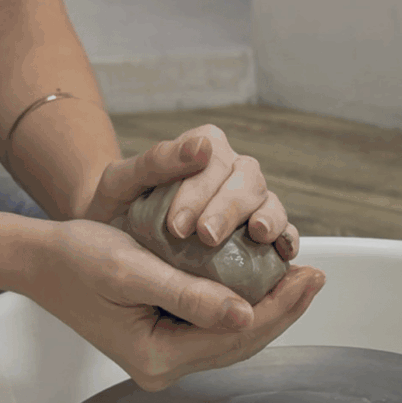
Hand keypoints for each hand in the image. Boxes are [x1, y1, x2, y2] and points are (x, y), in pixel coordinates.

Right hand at [25, 217, 324, 390]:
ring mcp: (164, 360)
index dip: (279, 307)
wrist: (41, 262)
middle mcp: (163, 368)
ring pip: (232, 340)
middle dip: (282, 311)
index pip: (235, 336)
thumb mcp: (133, 270)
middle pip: (240, 343)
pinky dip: (244, 310)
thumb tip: (246, 314)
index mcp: (156, 358)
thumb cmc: (77, 258)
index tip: (311, 277)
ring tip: (299, 281)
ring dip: (268, 311)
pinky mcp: (165, 345)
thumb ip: (190, 296)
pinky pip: (216, 332)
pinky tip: (265, 288)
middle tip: (316, 277)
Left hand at [84, 124, 299, 259]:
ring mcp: (250, 205)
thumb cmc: (118, 208)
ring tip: (256, 236)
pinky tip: (282, 255)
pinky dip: (287, 242)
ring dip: (268, 220)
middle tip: (207, 236)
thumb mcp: (121, 181)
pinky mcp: (259, 237)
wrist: (114, 240)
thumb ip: (156, 161)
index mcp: (204, 150)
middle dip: (229, 208)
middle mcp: (233, 173)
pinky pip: (283, 235)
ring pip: (271, 204)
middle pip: (248, 181)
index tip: (178, 226)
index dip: (201, 191)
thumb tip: (201, 147)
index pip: (215, 161)